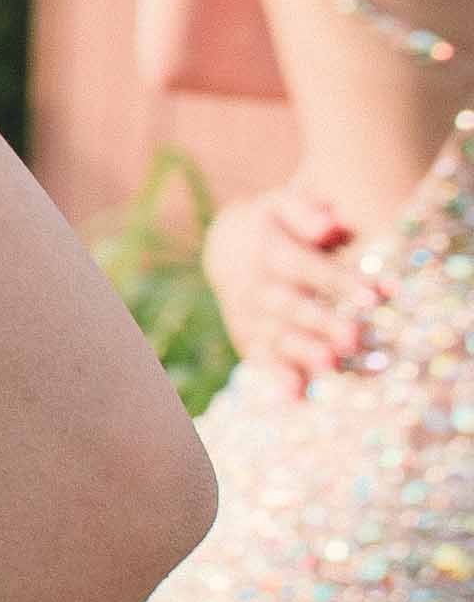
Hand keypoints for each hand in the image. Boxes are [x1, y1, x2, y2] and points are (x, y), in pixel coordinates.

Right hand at [209, 185, 377, 388]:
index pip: (304, 264)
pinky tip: (297, 396)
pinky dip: (276, 377)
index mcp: (268, 248)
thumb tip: (331, 225)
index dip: (339, 280)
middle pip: (290, 305)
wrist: (224, 245)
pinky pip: (260, 358)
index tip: (376, 294)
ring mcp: (248, 313)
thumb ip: (305, 212)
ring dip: (301, 352)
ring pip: (275, 335)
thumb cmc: (273, 223)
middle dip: (321, 323)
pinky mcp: (246, 336)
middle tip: (354, 339)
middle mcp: (255, 284)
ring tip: (330, 366)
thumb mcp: (282, 205)